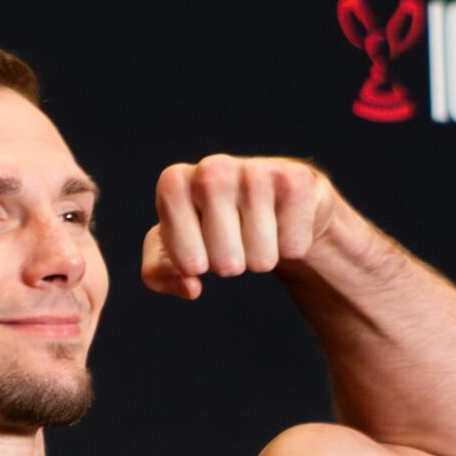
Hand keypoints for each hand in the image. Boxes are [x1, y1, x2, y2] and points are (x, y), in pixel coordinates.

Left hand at [142, 155, 335, 298]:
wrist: (265, 199)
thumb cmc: (210, 227)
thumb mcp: (172, 251)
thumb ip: (160, 273)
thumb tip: (190, 287)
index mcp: (174, 184)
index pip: (185, 260)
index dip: (195, 266)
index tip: (195, 251)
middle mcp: (212, 169)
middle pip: (225, 263)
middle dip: (229, 264)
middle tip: (230, 240)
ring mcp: (255, 171)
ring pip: (261, 259)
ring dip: (261, 258)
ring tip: (255, 231)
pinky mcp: (295, 179)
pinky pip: (293, 247)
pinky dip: (290, 247)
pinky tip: (281, 221)